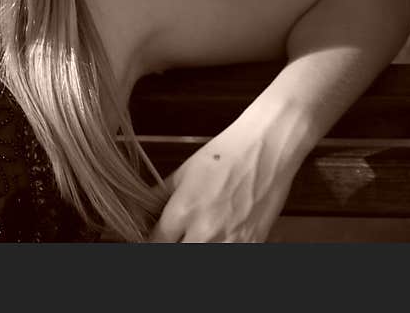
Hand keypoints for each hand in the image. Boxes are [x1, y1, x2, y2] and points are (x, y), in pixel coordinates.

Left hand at [147, 125, 300, 242]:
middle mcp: (205, 230)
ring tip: (197, 236)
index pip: (155, 243)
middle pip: (176, 256)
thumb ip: (160, 197)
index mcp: (183, 210)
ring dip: (196, 249)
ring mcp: (231, 241)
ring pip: (201, 261)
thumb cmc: (225, 155)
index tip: (155, 237)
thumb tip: (145, 212)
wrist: (264, 149)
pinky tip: (218, 238)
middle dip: (172, 247)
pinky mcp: (253, 244)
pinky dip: (220, 248)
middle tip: (176, 236)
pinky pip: (229, 256)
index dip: (151, 242)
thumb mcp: (182, 173)